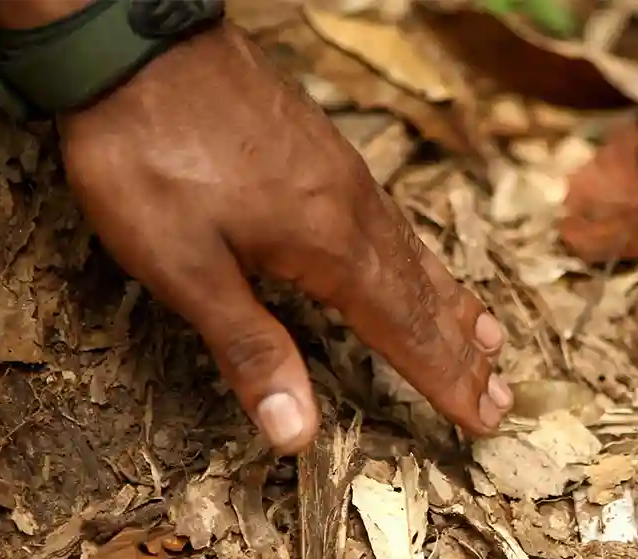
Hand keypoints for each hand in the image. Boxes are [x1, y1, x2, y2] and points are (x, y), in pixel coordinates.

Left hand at [0, 12, 513, 452]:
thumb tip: (296, 435)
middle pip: (424, 297)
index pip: (406, 333)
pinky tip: (417, 261)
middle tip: (503, 395)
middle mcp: (354, 213)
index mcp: (330, 248)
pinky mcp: (325, 155)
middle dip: (463, 354)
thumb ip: (249, 348)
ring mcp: (344, 178)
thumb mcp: (184, 267)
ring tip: (487, 337)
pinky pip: (394, 222)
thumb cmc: (150, 156)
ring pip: (415, 256)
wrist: (135, 44)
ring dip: (453, 306)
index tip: (487, 418)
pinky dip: (422, 259)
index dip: (446, 381)